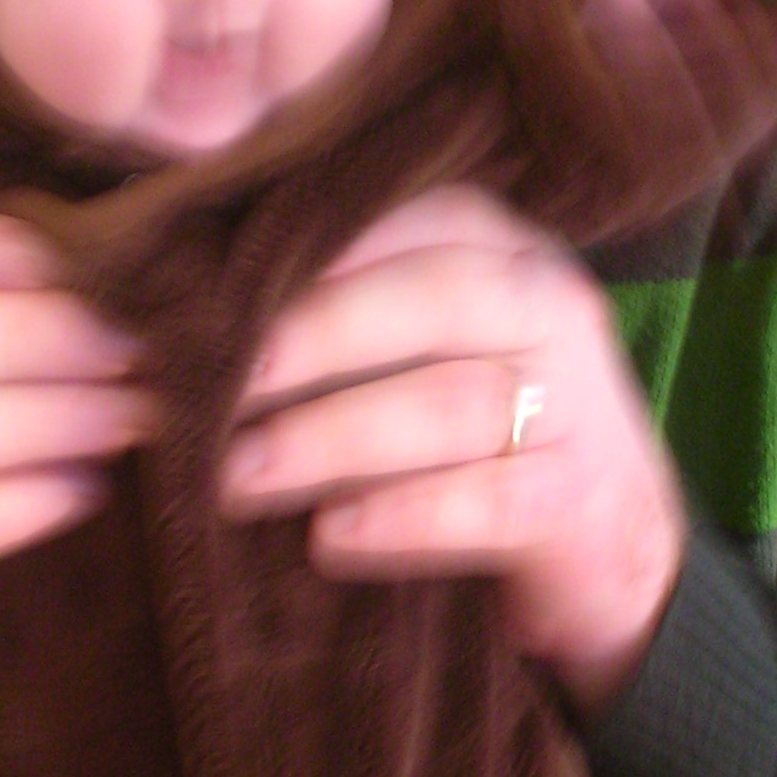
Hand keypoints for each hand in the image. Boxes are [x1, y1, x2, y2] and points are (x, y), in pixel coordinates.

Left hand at [220, 187, 684, 713]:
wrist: (611, 555)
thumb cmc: (472, 442)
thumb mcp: (415, 359)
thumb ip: (331, 322)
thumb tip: (165, 325)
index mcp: (500, 252)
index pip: (404, 221)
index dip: (296, 257)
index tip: (194, 299)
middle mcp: (550, 309)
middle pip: (429, 298)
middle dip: (305, 343)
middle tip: (200, 390)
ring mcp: (579, 405)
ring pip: (450, 402)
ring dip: (329, 439)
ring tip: (235, 477)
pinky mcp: (585, 504)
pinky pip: (491, 502)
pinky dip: (404, 520)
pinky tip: (330, 538)